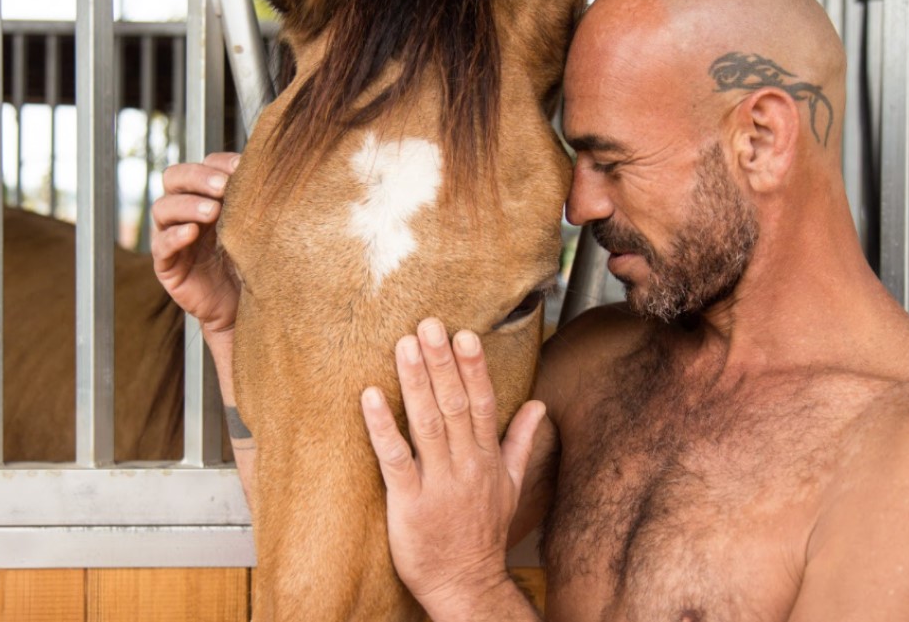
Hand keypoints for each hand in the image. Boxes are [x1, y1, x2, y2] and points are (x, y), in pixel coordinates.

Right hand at [151, 152, 240, 336]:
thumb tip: (275, 170)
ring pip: (163, 208)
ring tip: (212, 212)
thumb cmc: (253, 263)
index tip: (241, 166)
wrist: (246, 308)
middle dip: (198, 177)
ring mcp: (173, 236)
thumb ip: (255, 202)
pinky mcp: (167, 265)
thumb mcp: (256, 228)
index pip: (202, 166)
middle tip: (223, 186)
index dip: (217, 163)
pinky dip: (174, 236)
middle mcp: (186, 211)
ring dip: (187, 205)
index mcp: (207, 196)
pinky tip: (192, 233)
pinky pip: (161, 246)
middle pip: (174, 178)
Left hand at [361, 318, 545, 619]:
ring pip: (427, 424)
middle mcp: (466, 465)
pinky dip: (383, 427)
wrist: (466, 585)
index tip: (464, 335)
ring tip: (405, 346)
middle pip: (455, 405)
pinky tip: (370, 396)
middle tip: (429, 325)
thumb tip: (538, 407)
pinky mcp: (409, 503)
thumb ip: (520, 442)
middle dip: (442, 363)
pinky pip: (394, 459)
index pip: (483, 404)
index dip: (473, 369)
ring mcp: (438, 483)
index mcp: (487, 458)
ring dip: (416, 382)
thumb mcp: (511, 487)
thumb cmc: (484, 533)